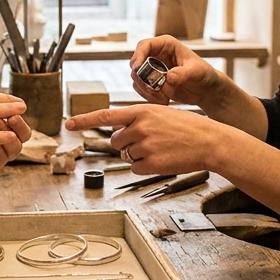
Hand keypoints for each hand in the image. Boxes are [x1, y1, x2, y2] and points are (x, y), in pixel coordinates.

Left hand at [64, 104, 236, 176]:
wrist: (210, 141)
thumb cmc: (187, 127)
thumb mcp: (161, 113)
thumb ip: (137, 120)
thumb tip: (118, 137)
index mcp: (142, 110)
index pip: (105, 115)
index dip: (84, 120)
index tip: (69, 124)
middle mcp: (140, 127)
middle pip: (115, 141)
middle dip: (125, 144)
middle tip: (147, 142)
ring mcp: (145, 146)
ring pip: (125, 156)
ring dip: (137, 155)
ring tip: (159, 149)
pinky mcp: (151, 164)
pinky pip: (135, 169)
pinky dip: (144, 168)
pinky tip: (161, 159)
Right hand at [129, 35, 223, 109]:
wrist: (206, 90)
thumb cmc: (204, 75)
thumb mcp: (196, 72)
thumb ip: (182, 73)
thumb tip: (168, 77)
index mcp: (166, 45)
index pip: (144, 45)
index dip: (137, 55)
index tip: (136, 69)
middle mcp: (156, 55)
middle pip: (136, 63)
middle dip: (141, 78)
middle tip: (152, 90)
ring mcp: (152, 70)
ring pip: (137, 79)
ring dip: (146, 90)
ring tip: (163, 98)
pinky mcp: (152, 83)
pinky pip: (142, 89)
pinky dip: (149, 97)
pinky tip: (164, 101)